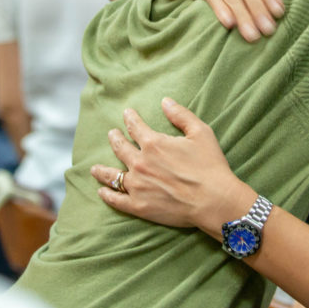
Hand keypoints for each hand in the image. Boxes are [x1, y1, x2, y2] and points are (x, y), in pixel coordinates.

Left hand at [91, 98, 254, 234]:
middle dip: (115, 138)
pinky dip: (107, 195)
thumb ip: (181, 115)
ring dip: (101, 170)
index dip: (130, 118)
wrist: (214, 200)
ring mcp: (137, 186)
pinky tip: (101, 192)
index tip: (126, 114)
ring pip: (112, 176)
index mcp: (153, 143)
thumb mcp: (200, 132)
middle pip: (120, 148)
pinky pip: (117, 200)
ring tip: (94, 168)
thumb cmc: (210, 165)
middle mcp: (140, 163)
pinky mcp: (139, 206)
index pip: (135, 127)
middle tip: (112, 134)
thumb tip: (165, 101)